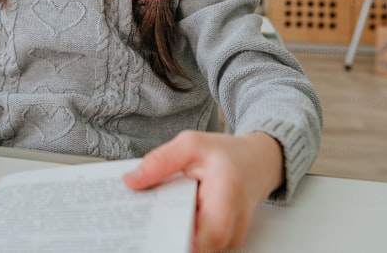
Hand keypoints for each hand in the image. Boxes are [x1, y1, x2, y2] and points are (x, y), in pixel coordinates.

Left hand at [123, 130, 283, 252]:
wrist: (255, 163)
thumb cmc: (225, 154)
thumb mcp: (190, 144)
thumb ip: (160, 162)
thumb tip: (131, 181)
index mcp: (226, 194)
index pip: (204, 236)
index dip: (176, 241)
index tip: (150, 234)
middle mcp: (235, 222)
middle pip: (197, 246)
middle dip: (167, 236)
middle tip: (141, 226)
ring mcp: (233, 236)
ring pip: (198, 248)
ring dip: (174, 235)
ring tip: (153, 220)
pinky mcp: (227, 242)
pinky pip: (202, 245)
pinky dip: (184, 234)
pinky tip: (170, 220)